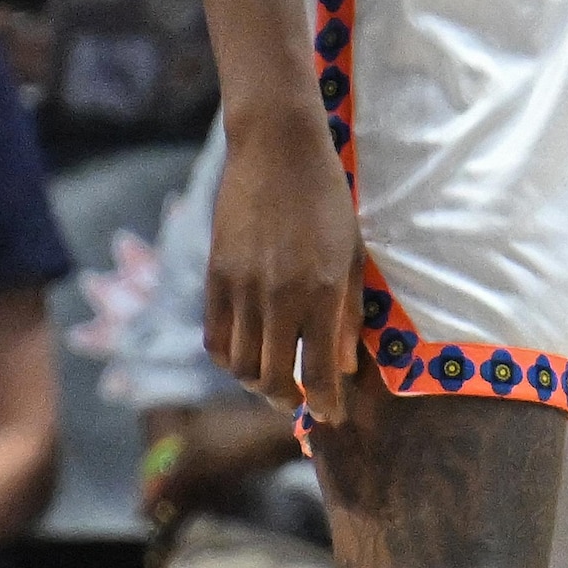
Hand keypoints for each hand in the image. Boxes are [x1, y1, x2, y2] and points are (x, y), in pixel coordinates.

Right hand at [207, 118, 371, 410]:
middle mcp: (279, 298)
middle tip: (300, 403)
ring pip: (240, 366)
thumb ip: (348, 314)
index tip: (331, 418)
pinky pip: (215, 338)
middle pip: (273, 380)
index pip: (320, 374)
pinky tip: (246, 356)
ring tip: (274, 381)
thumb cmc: (327, 199)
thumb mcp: (352, 255)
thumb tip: (347, 367)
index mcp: (322, 293)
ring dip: (258, 384)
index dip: (325, 405)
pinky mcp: (215, 277)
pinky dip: (229, 359)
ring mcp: (242, 289)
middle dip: (289, 401)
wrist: (276, 150)